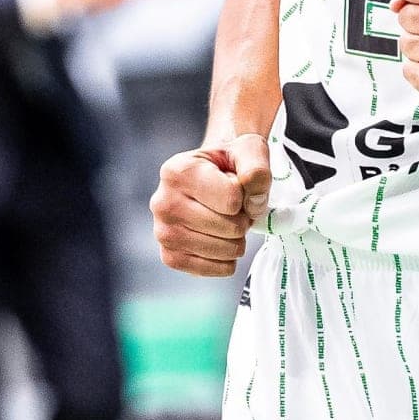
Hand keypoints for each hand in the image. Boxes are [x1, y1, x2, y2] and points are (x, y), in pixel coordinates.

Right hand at [151, 132, 269, 277]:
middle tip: (234, 207)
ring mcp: (163, 232)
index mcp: (177, 171)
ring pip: (225, 250)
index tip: (237, 185)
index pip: (232, 199)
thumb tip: (253, 203)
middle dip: (243, 218)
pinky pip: (215, 269)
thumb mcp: (248, 150)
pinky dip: (228, 259)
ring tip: (226, 220)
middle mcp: (162, 202)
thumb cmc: (229, 164)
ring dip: (237, 239)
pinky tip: (221, 240)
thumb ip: (256, 168)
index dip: (246, 195)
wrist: (209, 179)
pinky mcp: (170, 257)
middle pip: (230, 227)